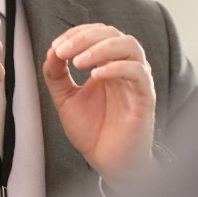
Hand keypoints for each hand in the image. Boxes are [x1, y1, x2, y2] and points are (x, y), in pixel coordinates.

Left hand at [44, 23, 156, 180]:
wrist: (109, 163)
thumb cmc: (94, 131)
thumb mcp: (66, 99)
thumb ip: (56, 75)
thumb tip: (52, 51)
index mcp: (107, 65)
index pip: (97, 33)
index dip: (76, 34)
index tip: (56, 47)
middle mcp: (124, 68)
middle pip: (112, 33)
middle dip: (84, 37)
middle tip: (63, 51)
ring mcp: (136, 81)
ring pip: (129, 46)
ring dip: (100, 48)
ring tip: (78, 61)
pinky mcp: (145, 97)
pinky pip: (138, 72)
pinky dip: (116, 68)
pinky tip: (95, 76)